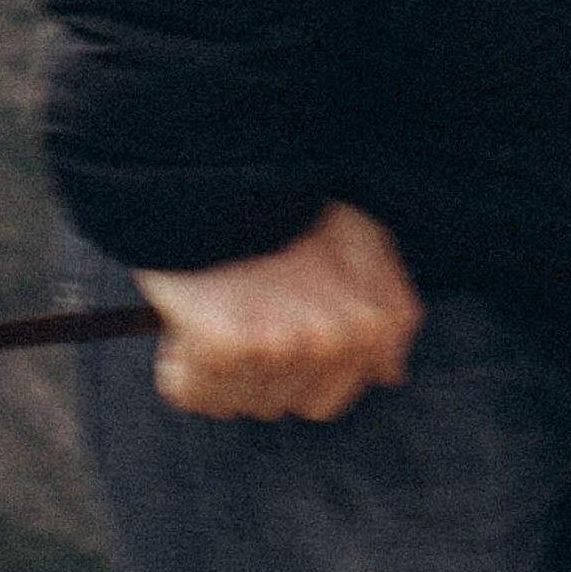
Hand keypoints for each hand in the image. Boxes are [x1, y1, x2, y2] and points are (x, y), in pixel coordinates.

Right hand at [137, 201, 423, 421]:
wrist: (229, 166)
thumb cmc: (297, 202)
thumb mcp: (366, 241)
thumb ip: (389, 309)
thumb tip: (390, 372)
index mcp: (371, 327)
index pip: (327, 400)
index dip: (294, 370)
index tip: (273, 329)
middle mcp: (332, 344)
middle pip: (280, 405)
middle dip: (259, 373)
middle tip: (244, 314)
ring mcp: (280, 347)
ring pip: (235, 403)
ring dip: (218, 370)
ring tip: (219, 309)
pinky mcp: (226, 345)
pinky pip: (191, 391)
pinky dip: (180, 366)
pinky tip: (187, 323)